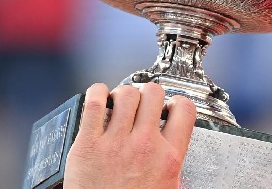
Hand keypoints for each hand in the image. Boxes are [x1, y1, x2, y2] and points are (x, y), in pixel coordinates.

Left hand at [64, 82, 195, 188]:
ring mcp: (115, 142)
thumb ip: (172, 163)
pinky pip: (93, 102)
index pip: (184, 109)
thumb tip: (175, 148)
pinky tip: (98, 97)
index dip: (177, 103)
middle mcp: (144, 145)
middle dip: (148, 95)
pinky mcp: (87, 144)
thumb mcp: (167, 188)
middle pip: (153, 94)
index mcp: (169, 157)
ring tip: (119, 103)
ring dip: (124, 94)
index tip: (169, 106)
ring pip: (126, 94)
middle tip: (142, 104)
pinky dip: (96, 93)